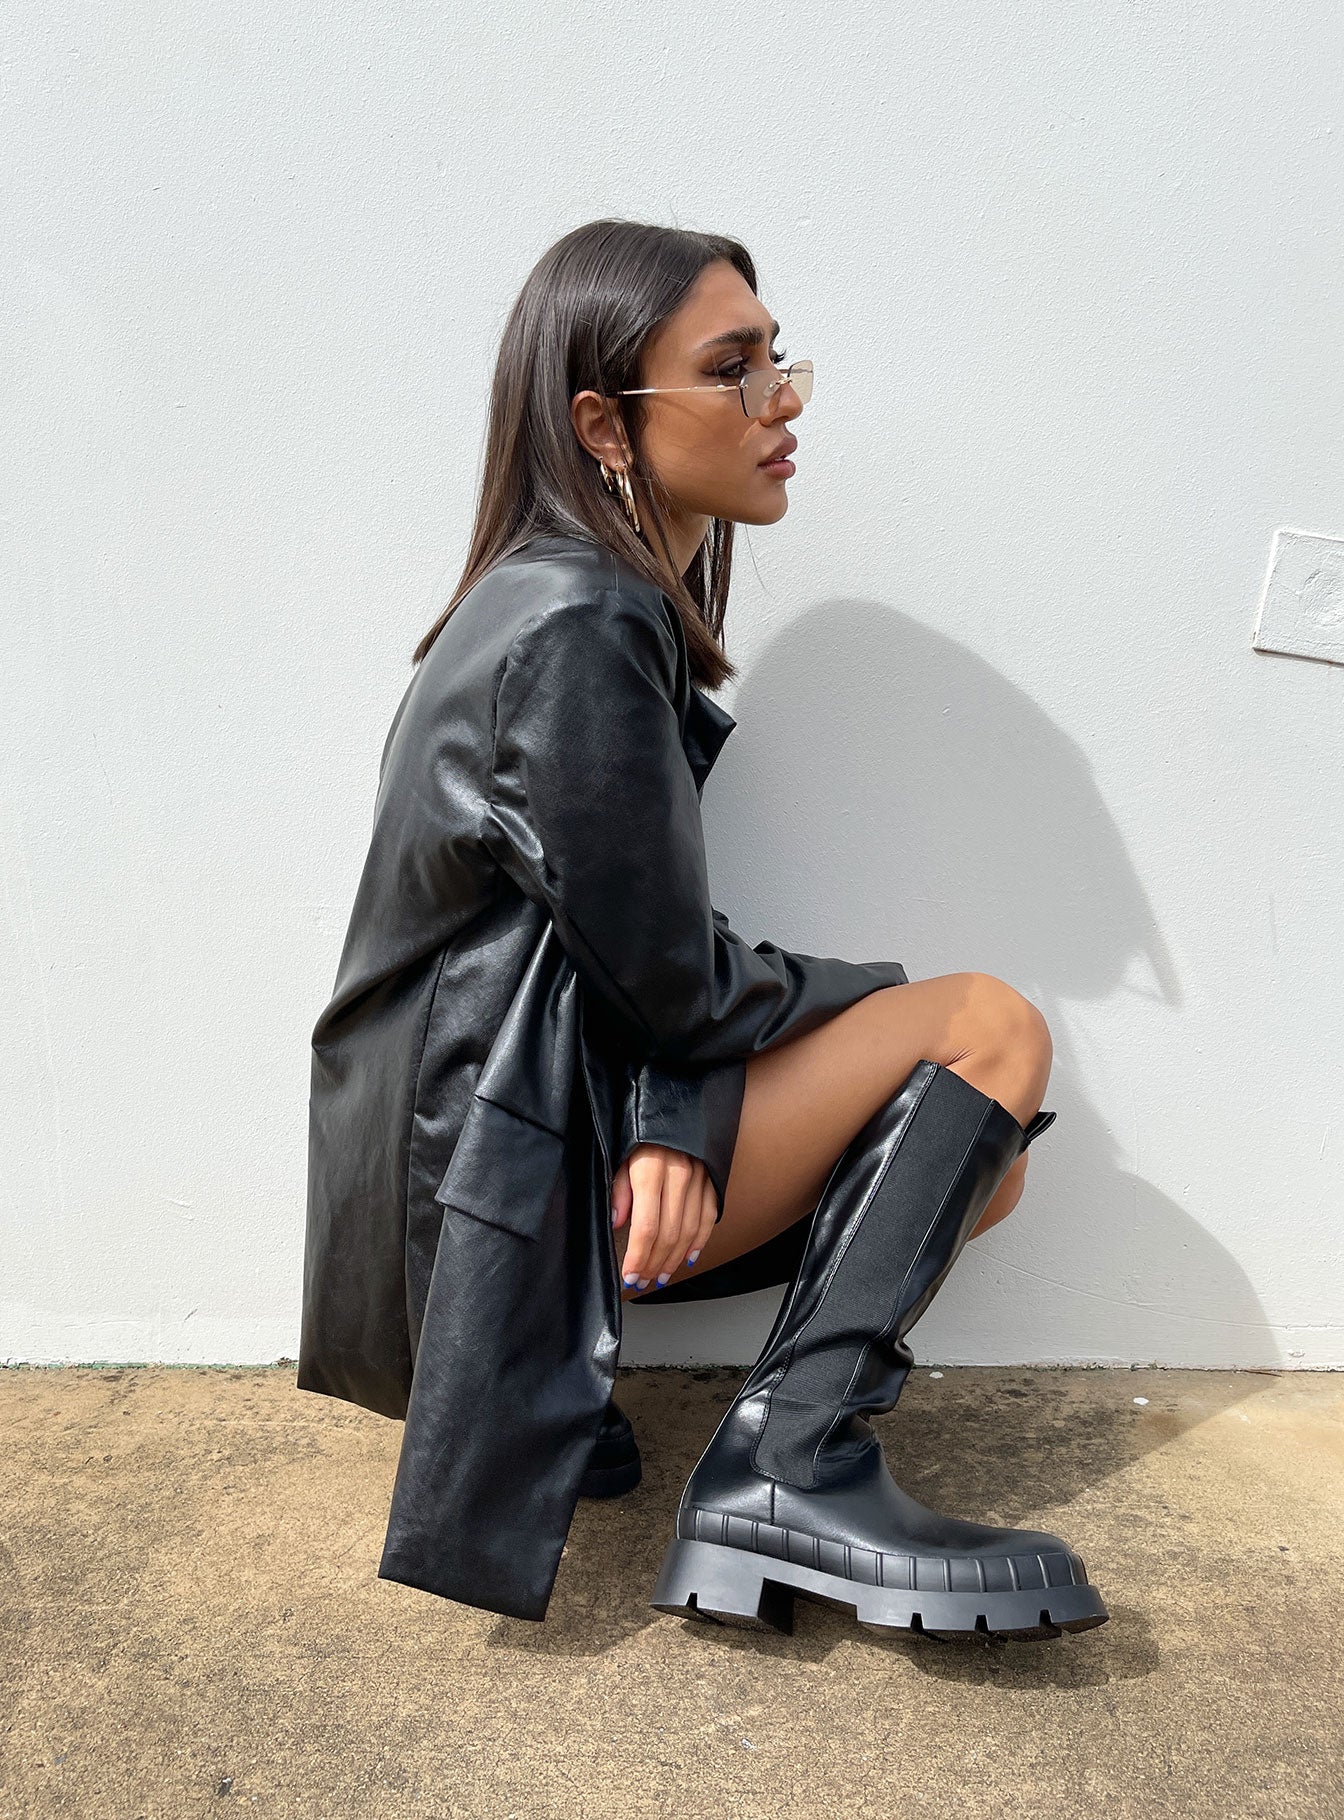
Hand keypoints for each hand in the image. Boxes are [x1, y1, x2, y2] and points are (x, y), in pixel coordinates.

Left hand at [612, 1142, 718, 1290]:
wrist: (671, 1100)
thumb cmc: (639, 1130)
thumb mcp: (619, 1154)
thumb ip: (619, 1190)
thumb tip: (618, 1222)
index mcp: (651, 1169)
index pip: (647, 1227)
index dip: (638, 1257)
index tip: (629, 1275)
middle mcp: (679, 1175)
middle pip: (669, 1234)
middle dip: (654, 1264)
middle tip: (642, 1280)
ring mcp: (700, 1177)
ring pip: (689, 1231)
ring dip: (674, 1260)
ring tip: (660, 1276)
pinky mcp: (712, 1178)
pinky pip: (708, 1218)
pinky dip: (698, 1242)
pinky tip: (686, 1258)